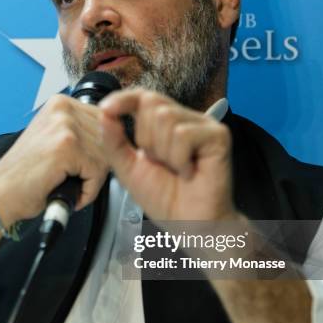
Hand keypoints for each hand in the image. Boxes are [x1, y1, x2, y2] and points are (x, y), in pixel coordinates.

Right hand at [0, 94, 108, 225]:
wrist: (0, 194)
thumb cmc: (27, 174)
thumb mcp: (54, 139)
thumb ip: (82, 131)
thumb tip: (114, 135)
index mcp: (62, 104)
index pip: (107, 122)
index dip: (99, 149)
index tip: (82, 162)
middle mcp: (64, 109)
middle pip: (110, 139)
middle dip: (97, 165)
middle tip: (73, 176)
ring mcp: (65, 126)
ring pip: (106, 157)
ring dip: (92, 179)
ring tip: (68, 182)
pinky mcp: (66, 147)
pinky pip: (97, 173)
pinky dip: (87, 190)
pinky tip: (67, 189)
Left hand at [100, 89, 237, 221]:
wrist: (190, 226)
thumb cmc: (166, 200)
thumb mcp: (128, 168)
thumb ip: (114, 141)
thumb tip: (104, 112)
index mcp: (164, 125)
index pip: (142, 96)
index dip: (123, 99)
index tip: (107, 110)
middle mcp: (185, 120)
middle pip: (151, 103)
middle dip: (146, 139)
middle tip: (160, 164)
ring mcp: (203, 126)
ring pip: (166, 117)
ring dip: (163, 151)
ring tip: (175, 169)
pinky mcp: (218, 136)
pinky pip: (183, 134)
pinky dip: (179, 158)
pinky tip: (188, 171)